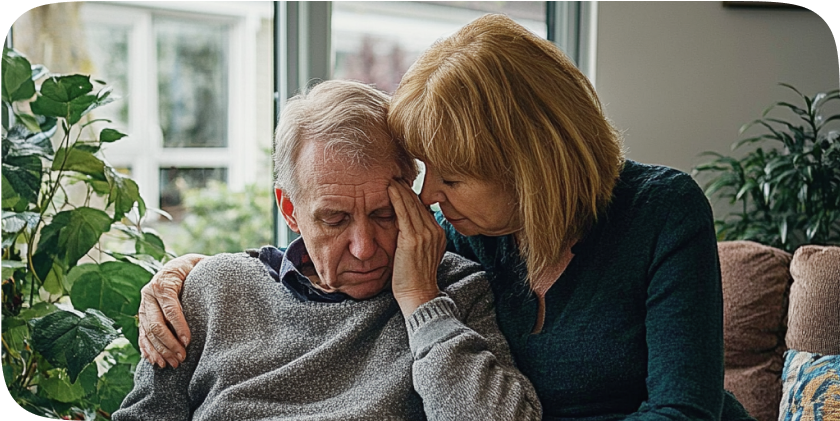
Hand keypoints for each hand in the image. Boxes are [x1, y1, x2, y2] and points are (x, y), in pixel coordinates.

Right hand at [138, 253, 205, 367]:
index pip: (170, 308)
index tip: (188, 342)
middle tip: (182, 358)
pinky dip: (148, 349)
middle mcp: (149, 294)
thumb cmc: (193, 269)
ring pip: (148, 333)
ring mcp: (143, 306)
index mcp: (163, 283)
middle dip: (169, 344)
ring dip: (159, 351)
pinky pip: (142, 335)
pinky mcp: (142, 315)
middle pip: (156, 324)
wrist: (176, 265)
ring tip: (171, 364)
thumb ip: (206, 275)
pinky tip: (155, 361)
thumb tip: (226, 286)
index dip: (179, 326)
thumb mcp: (199, 267)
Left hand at [387, 180, 445, 315]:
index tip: (401, 184)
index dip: (411, 195)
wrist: (418, 294)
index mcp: (438, 233)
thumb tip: (404, 225)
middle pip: (419, 203)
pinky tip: (389, 188)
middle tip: (395, 174)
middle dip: (406, 188)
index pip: (423, 208)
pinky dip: (396, 199)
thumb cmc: (414, 278)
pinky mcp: (413, 239)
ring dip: (400, 189)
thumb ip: (416, 237)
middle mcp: (435, 231)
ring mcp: (426, 234)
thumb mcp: (420, 253)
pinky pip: (404, 213)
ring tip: (390, 177)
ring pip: (412, 205)